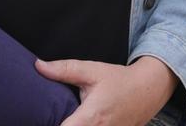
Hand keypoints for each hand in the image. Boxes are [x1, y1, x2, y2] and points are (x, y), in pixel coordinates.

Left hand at [35, 56, 177, 125]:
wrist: (148, 91)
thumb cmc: (119, 80)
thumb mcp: (92, 71)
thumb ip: (64, 70)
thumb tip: (38, 66)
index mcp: (90, 118)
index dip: (49, 125)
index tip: (38, 119)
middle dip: (57, 124)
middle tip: (48, 117)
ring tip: (63, 118)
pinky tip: (75, 121)